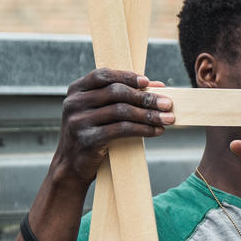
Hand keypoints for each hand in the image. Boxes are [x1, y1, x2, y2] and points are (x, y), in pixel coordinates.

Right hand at [52, 68, 172, 187]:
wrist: (71, 165)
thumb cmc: (93, 134)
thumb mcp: (102, 111)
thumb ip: (125, 96)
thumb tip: (158, 85)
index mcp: (76, 90)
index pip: (103, 75)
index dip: (126, 76)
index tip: (148, 82)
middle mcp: (74, 103)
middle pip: (116, 93)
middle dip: (146, 98)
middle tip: (168, 104)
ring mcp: (79, 121)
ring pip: (121, 111)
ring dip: (149, 115)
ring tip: (168, 119)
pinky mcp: (87, 139)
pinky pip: (121, 130)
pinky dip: (143, 129)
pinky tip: (157, 131)